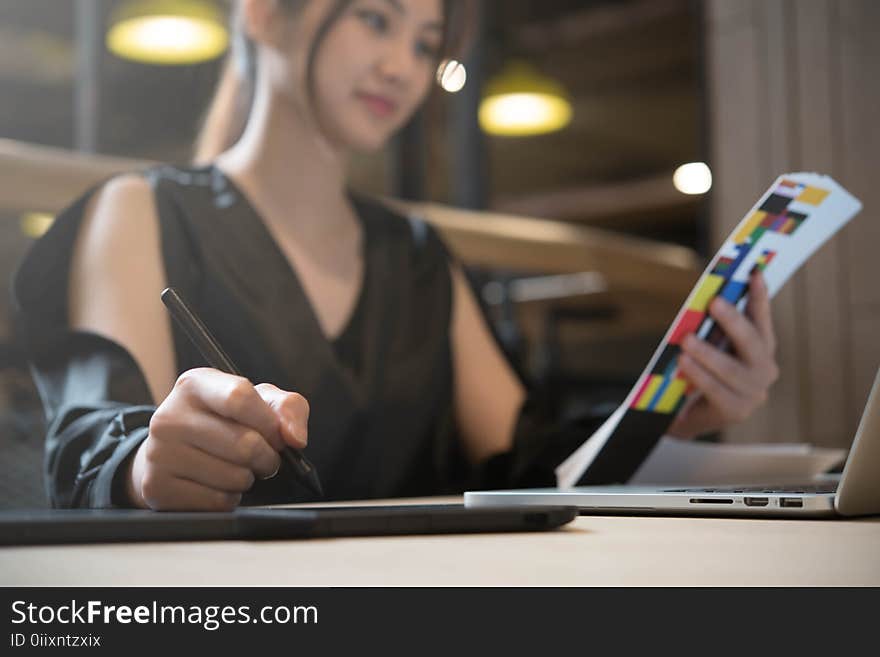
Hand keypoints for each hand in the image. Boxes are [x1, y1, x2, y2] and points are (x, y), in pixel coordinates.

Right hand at [126, 368, 309, 510]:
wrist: (173, 453)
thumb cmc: (224, 422)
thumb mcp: (258, 402)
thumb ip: (288, 408)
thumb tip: (295, 438)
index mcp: (195, 385)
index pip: (239, 396)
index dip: (269, 422)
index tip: (279, 435)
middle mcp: (169, 416)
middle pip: (244, 444)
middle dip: (267, 457)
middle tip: (262, 457)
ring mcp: (159, 453)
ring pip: (234, 477)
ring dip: (248, 478)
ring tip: (236, 468)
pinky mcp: (158, 488)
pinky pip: (218, 502)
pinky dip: (229, 498)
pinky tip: (217, 484)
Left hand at [668, 271, 778, 439]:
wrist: (689, 413)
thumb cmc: (701, 372)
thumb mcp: (709, 345)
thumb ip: (713, 328)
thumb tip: (706, 300)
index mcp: (762, 349)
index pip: (762, 319)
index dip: (759, 296)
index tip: (753, 272)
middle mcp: (764, 370)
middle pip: (753, 342)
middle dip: (734, 320)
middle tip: (714, 302)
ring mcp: (754, 393)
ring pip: (732, 369)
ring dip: (708, 352)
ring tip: (686, 340)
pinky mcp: (736, 411)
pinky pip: (717, 390)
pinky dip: (699, 375)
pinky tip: (684, 363)